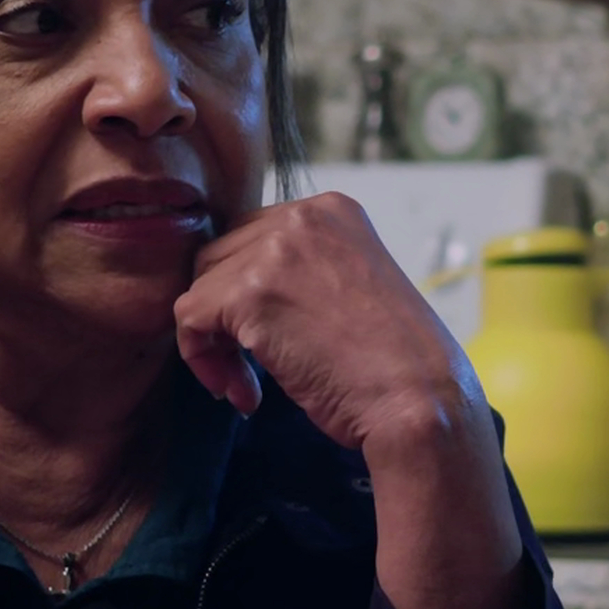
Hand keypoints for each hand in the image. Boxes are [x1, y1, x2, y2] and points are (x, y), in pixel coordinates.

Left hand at [173, 192, 481, 448]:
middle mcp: (302, 217)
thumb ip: (303, 274)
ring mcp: (274, 251)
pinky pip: (190, 320)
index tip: (269, 340)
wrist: (419, 398)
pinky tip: (243, 392)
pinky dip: (203, 360)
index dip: (247, 292)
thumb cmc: (396, 364)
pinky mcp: (248, 293)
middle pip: (219, 257)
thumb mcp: (352, 289)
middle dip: (225, 315)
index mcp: (332, 210)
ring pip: (200, 289)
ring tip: (249, 386)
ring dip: (216, 344)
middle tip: (253, 368)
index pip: (254, 237)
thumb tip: (239, 292)